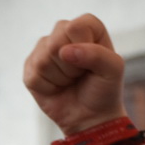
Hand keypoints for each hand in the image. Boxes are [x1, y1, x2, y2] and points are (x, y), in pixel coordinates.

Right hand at [23, 15, 127, 136]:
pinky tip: (57, 88)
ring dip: (60, 78)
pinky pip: (33, 76)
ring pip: (43, 60)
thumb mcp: (113, 69)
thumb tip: (64, 52)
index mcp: (86, 27)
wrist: (91, 117)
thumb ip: (97, 54)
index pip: (76, 26)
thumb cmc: (104, 90)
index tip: (92, 62)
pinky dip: (48, 88)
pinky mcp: (30, 68)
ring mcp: (44, 50)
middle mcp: (63, 33)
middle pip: (55, 42)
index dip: (84, 47)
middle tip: (80, 74)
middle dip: (70, 66)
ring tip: (70, 81)